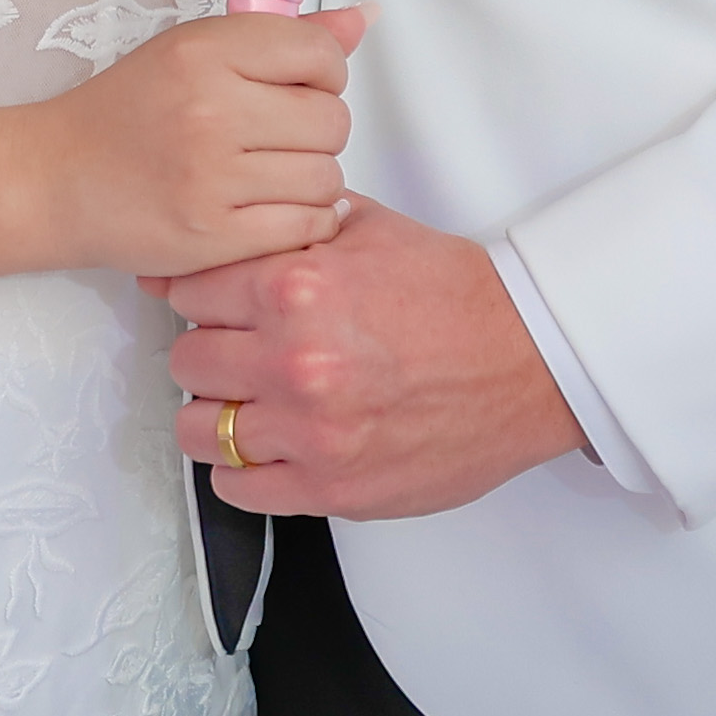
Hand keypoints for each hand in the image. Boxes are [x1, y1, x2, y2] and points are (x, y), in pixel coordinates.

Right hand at [37, 7, 359, 273]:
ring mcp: (211, 176)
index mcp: (205, 51)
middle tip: (280, 139)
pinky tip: (272, 210)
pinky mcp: (212, 236)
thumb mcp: (196, 51)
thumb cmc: (130, 110)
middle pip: (332, 121)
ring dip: (312, 181)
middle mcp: (210, 108)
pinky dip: (304, 222)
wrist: (58, 179)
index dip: (324, 76)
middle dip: (319, 132)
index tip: (297, 89)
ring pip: (326, 178)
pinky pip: (306, 226)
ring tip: (271, 176)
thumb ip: (285, 37)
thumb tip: (365, 18)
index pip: (321, 56)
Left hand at [153, 194, 585, 518]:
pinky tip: (267, 449)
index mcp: (295, 287)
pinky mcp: (330, 488)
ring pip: (199, 428)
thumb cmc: (456, 298)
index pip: (188, 290)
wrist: (529, 361)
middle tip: (238, 353)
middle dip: (208, 351)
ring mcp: (309, 431)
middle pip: (186, 360)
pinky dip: (241, 470)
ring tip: (248, 404)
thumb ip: (291, 225)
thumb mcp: (369, 228)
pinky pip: (238, 489)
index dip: (202, 294)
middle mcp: (293, 361)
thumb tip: (225, 226)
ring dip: (215, 414)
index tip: (217, 305)